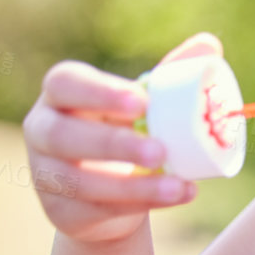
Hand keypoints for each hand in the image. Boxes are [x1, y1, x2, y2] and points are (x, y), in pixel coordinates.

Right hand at [22, 33, 221, 243]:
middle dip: (112, 144)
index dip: (99, 92)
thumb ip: (173, 74)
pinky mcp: (60, 210)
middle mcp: (44, 130)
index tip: (141, 101)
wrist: (114, 191)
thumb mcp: (147, 102)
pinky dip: (141, 205)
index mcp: (64, 94)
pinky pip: (95, 210)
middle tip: (160, 150)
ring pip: (78, 181)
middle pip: (61, 135)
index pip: (64, 83)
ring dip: (133, 186)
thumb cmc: (129, 129)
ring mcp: (46, 173)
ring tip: (179, 185)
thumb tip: (210, 44)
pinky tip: (178, 196)